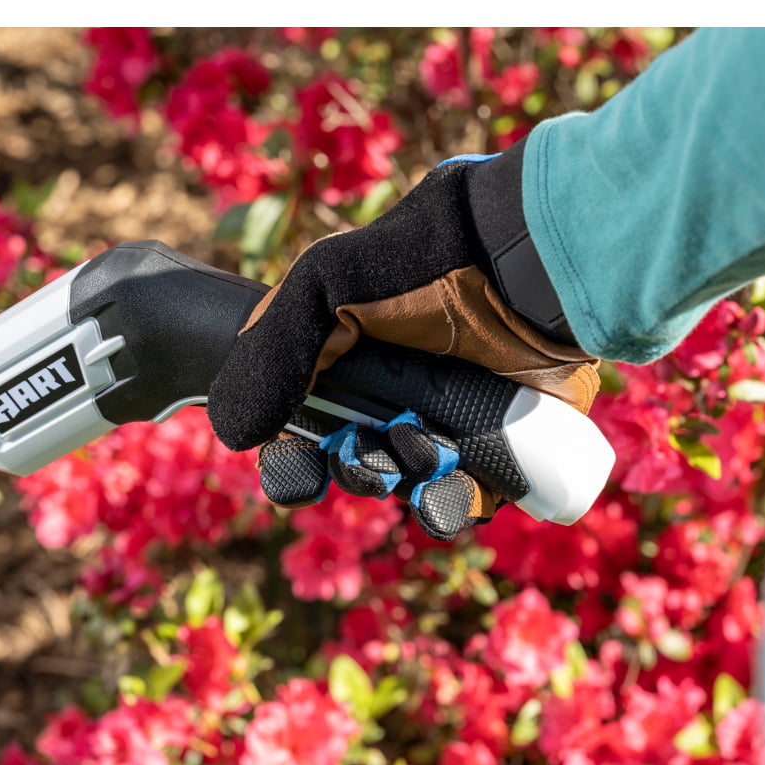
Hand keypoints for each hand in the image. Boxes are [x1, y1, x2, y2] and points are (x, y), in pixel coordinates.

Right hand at [207, 140, 601, 539]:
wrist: (531, 263)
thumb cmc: (427, 265)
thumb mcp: (325, 285)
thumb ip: (270, 350)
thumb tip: (233, 432)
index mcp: (346, 363)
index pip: (301, 433)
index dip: (292, 462)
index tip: (298, 468)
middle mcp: (394, 396)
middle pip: (354, 467)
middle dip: (356, 469)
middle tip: (371, 448)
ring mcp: (448, 423)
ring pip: (408, 487)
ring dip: (404, 482)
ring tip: (426, 448)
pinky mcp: (501, 445)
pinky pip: (467, 498)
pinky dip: (454, 501)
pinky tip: (456, 480)